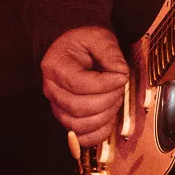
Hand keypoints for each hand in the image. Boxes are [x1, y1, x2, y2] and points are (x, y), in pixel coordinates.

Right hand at [40, 25, 128, 145]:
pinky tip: (110, 119)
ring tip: (116, 98)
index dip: (104, 84)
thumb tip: (121, 72)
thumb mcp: (98, 37)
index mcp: (55, 66)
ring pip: (78, 124)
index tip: (122, 76)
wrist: (75, 50)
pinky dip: (97, 133)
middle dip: (107, 99)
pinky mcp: (67, 118)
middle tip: (121, 87)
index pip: (78, 84)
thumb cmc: (84, 43)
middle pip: (77, 107)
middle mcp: (51, 89)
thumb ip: (109, 52)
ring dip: (104, 116)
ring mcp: (57, 106)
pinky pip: (80, 137)